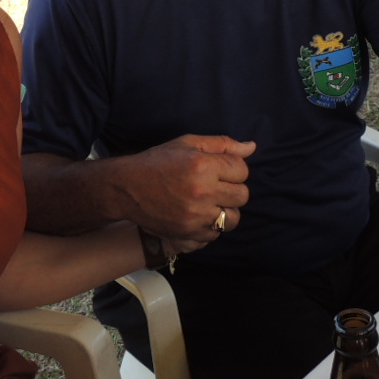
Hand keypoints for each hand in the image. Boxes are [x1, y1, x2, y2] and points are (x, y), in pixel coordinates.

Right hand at [119, 135, 253, 244]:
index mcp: (203, 166)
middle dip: (233, 189)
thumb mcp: (187, 144)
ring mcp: (196, 216)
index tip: (219, 169)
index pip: (242, 170)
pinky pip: (215, 234)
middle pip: (242, 195)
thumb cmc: (158, 162)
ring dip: (226, 211)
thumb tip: (251, 147)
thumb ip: (222, 144)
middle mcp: (202, 192)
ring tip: (210, 203)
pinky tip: (198, 215)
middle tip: (216, 186)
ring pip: (233, 219)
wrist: (127, 188)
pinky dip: (210, 226)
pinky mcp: (188, 234)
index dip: (233, 167)